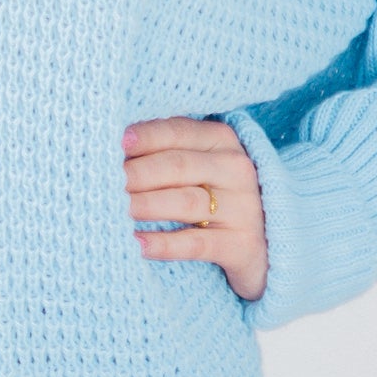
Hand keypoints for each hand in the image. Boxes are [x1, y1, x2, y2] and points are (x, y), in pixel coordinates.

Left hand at [121, 115, 268, 301]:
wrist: (277, 243)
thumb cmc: (220, 196)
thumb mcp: (203, 165)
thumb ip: (167, 151)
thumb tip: (112, 147)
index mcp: (223, 141)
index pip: (177, 131)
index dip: (142, 137)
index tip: (110, 144)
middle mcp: (236, 169)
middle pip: (176, 166)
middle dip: (134, 173)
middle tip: (99, 182)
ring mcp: (243, 208)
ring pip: (184, 202)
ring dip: (143, 205)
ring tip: (111, 210)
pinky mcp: (243, 245)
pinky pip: (196, 243)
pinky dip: (164, 244)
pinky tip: (137, 244)